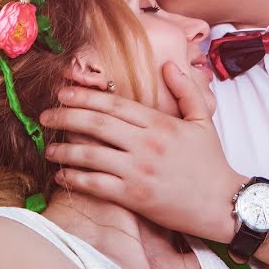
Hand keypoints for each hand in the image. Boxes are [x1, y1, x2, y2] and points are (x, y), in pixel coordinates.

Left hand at [40, 61, 246, 240]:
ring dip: (65, 149)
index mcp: (160, 123)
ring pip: (91, 155)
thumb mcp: (203, 120)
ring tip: (49, 148)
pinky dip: (76, 179)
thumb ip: (185, 90)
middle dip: (66, 117)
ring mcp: (138, 171)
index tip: (64, 92)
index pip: (114, 105)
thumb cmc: (211, 162)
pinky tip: (62, 175)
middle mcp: (146, 144)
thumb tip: (169, 65)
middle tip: (46, 115)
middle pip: (96, 125)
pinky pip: (97, 185)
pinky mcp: (134, 197)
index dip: (85, 97)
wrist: (222, 203)